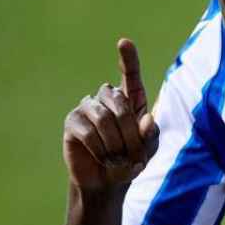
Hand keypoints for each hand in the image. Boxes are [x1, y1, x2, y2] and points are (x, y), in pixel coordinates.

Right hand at [63, 38, 159, 191]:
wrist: (107, 181)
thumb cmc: (130, 160)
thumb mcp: (148, 150)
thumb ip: (150, 135)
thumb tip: (147, 119)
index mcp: (130, 100)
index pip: (129, 75)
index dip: (128, 59)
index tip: (124, 42)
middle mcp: (107, 99)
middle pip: (120, 102)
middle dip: (130, 132)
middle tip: (134, 156)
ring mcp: (88, 107)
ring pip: (103, 117)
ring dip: (115, 143)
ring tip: (118, 160)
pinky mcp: (73, 122)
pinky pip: (87, 131)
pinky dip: (100, 148)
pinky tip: (103, 158)